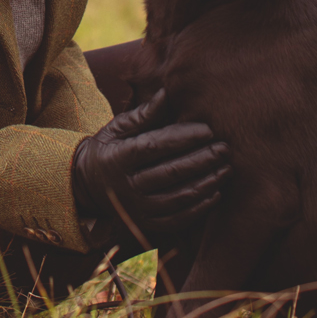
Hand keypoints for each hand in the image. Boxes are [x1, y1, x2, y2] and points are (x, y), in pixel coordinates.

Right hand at [72, 90, 229, 237]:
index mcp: (117, 158)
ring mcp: (137, 209)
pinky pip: (178, 219)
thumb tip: (167, 93)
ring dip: (206, 183)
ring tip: (226, 169)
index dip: (182, 138)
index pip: (153, 147)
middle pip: (169, 173)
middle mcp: (126, 187)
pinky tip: (215, 192)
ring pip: (177, 198)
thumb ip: (144, 114)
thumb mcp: (118, 128)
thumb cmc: (110, 148)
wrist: (90, 185)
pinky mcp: (147, 224)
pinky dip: (199, 207)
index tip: (207, 129)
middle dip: (201, 160)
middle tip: (224, 148)